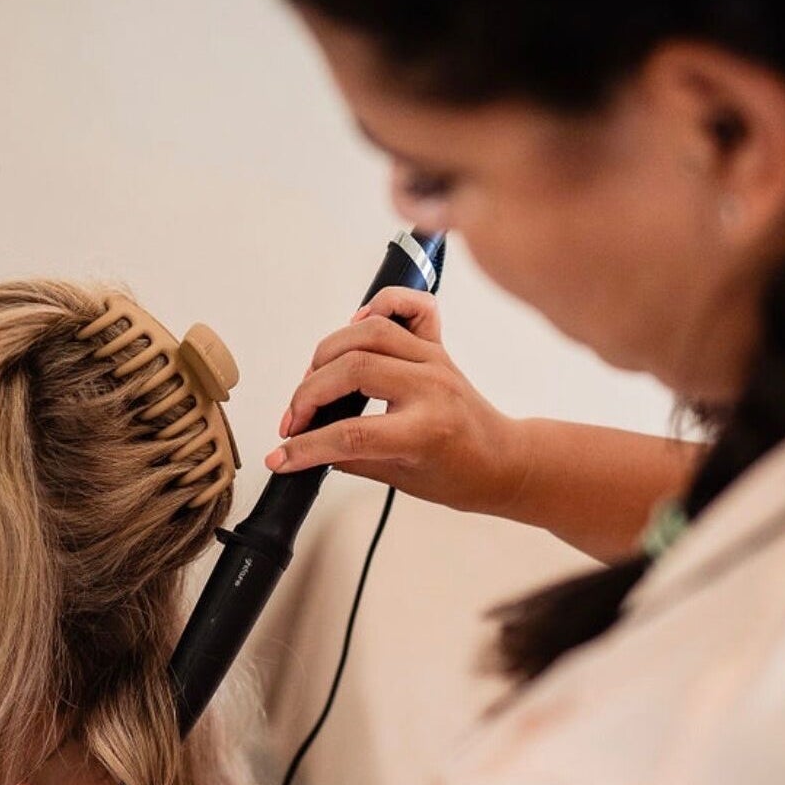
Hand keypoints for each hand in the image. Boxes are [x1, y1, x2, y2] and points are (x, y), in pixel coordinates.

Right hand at [267, 287, 530, 515]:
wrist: (503, 460)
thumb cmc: (461, 475)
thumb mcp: (401, 479)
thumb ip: (351, 459)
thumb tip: (304, 449)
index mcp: (426, 430)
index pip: (351, 434)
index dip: (307, 448)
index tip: (280, 458)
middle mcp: (431, 387)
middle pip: (353, 370)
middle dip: (309, 395)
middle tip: (292, 420)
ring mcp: (435, 361)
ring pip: (370, 333)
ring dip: (328, 354)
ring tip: (312, 383)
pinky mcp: (437, 347)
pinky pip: (412, 307)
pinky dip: (379, 306)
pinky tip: (355, 325)